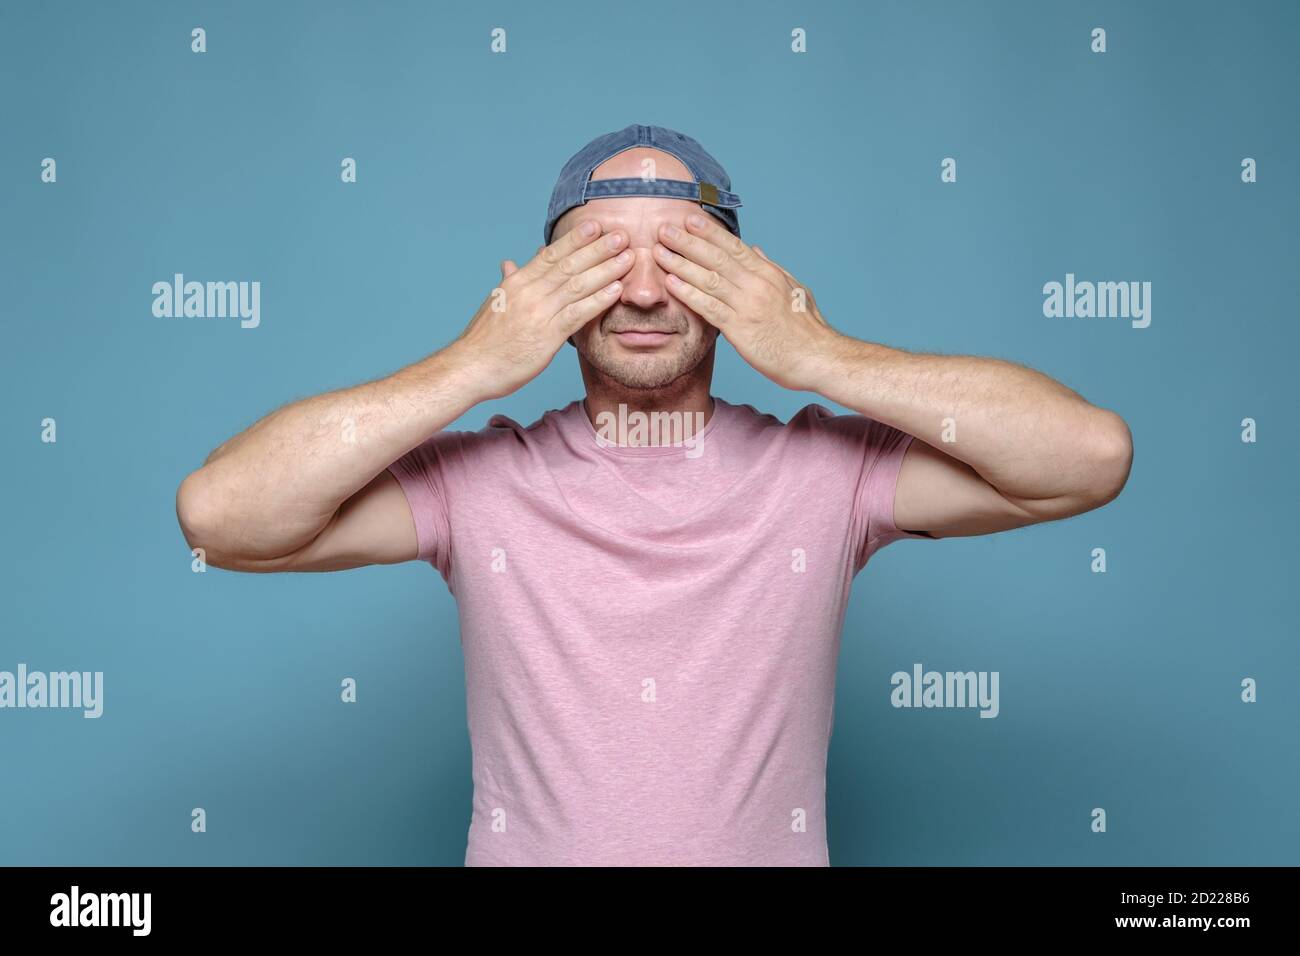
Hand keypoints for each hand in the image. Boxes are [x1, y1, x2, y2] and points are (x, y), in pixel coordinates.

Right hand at [450, 220, 633, 400]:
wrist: (470, 367)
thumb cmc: (483, 339)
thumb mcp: (493, 303)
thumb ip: (508, 282)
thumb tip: (510, 263)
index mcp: (517, 282)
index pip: (550, 254)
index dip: (575, 239)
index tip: (595, 226)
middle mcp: (529, 292)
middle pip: (569, 264)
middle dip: (597, 248)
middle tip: (622, 235)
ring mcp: (538, 313)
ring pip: (577, 285)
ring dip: (605, 270)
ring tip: (628, 258)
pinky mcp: (547, 336)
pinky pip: (578, 314)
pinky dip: (598, 300)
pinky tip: (616, 291)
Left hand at [653, 213, 841, 391]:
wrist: (819, 358)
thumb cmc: (808, 330)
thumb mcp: (796, 290)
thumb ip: (773, 269)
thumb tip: (756, 249)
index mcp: (769, 274)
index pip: (735, 246)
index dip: (710, 232)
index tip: (690, 219)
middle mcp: (757, 285)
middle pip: (716, 257)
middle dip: (688, 241)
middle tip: (663, 228)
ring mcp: (748, 306)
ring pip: (708, 278)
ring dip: (681, 263)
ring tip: (658, 252)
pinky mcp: (740, 330)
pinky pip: (709, 307)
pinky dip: (688, 293)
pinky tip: (671, 283)